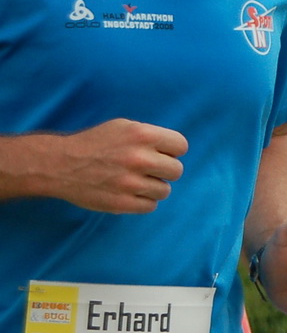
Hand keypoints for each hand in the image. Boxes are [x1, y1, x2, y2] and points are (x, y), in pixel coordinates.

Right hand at [42, 119, 187, 212]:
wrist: (59, 164)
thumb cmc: (95, 144)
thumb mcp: (123, 127)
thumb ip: (151, 136)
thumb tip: (175, 150)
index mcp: (142, 135)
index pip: (181, 146)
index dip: (171, 150)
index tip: (160, 153)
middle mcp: (140, 158)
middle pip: (177, 171)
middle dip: (164, 170)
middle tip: (146, 169)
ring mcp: (131, 183)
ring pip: (165, 190)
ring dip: (152, 187)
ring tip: (134, 181)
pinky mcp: (122, 203)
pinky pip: (151, 206)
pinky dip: (142, 201)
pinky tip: (128, 192)